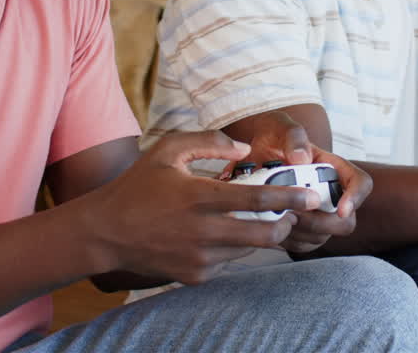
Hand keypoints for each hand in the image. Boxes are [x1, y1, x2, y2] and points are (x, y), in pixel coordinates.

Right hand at [84, 131, 320, 284]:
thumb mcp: (167, 150)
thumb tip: (245, 149)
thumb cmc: (138, 186)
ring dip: (258, 235)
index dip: (290, 198)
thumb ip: (209, 142)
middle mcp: (203, 231)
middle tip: (294, 214)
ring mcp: (200, 257)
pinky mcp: (195, 275)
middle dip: (287, 224)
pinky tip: (218, 234)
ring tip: (254, 219)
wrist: (105, 232)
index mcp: (199, 197)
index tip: (312, 196)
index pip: (258, 199)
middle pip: (265, 234)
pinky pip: (228, 262)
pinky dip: (232, 248)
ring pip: (248, 249)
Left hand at [221, 112, 372, 254]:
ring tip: (275, 215)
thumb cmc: (276, 137)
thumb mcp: (283, 128)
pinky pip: (302, 245)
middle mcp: (332, 194)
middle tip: (292, 213)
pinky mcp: (302, 229)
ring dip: (299, 231)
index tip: (341, 209)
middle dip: (320, 223)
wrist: (256, 153)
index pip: (361, 184)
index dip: (356, 198)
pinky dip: (286, 239)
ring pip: (322, 236)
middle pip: (345, 222)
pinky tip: (270, 224)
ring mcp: (319, 214)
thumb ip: (294, 138)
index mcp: (335, 168)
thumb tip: (301, 160)